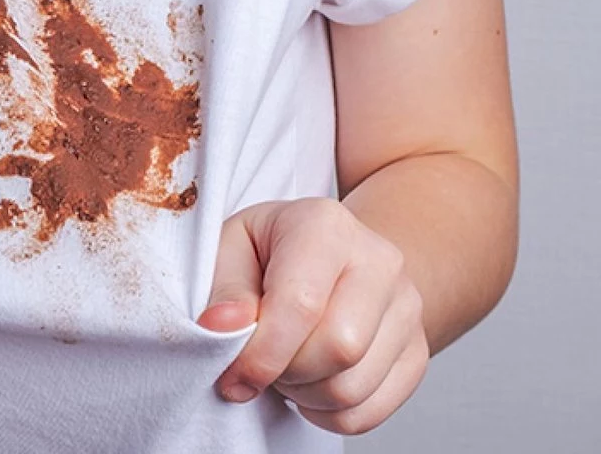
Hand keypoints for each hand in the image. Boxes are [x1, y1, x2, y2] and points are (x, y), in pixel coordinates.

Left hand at [197, 198, 428, 434]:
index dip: (261, 352)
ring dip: (304, 394)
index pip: (302, 303)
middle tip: (261, 359)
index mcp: (326, 226)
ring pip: (354, 388)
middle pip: (340, 348)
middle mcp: (379, 260)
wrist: (327, 256)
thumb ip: (224, 290)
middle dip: (286, 372)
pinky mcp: (417, 350)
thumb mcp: (229, 250)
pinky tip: (311, 381)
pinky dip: (328, 413)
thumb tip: (223, 327)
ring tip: (286, 363)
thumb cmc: (270, 252)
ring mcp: (407, 306)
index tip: (233, 374)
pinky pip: (369, 412)